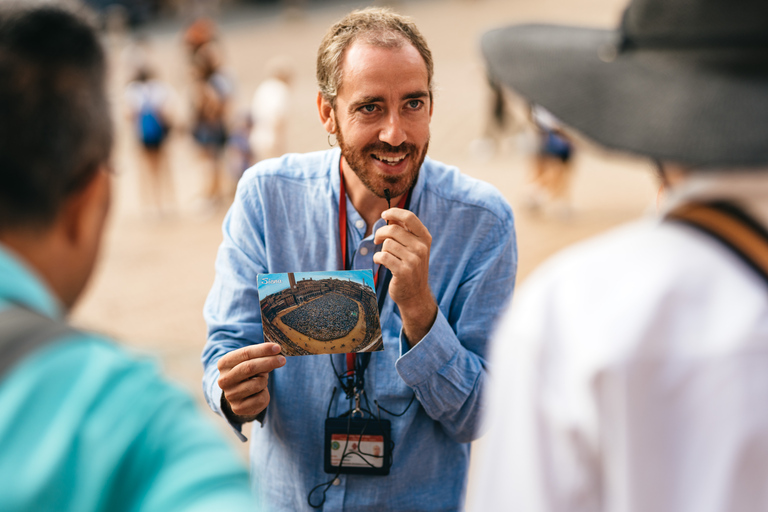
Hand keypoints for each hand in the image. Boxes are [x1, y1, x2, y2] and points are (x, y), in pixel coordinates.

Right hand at [217, 343, 285, 420]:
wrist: (239, 395)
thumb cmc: (247, 373)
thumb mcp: (251, 361)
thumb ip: (261, 357)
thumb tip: (276, 352)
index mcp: (224, 363)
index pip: (245, 353)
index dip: (262, 350)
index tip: (277, 348)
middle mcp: (223, 380)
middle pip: (249, 367)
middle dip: (269, 362)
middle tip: (282, 359)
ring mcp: (230, 395)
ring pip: (258, 383)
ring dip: (265, 380)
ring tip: (261, 381)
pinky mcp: (238, 408)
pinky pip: (261, 398)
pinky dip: (265, 394)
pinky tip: (259, 393)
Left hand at [373, 208, 437, 345]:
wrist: (415, 295)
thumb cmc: (410, 267)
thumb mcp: (413, 247)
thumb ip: (404, 231)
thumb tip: (389, 216)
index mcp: (425, 238)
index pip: (409, 217)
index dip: (394, 212)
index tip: (384, 215)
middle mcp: (421, 248)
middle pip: (393, 229)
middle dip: (380, 233)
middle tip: (377, 240)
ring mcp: (413, 260)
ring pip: (387, 244)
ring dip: (381, 250)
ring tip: (385, 257)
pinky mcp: (403, 271)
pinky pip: (383, 256)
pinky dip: (377, 258)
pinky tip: (380, 262)